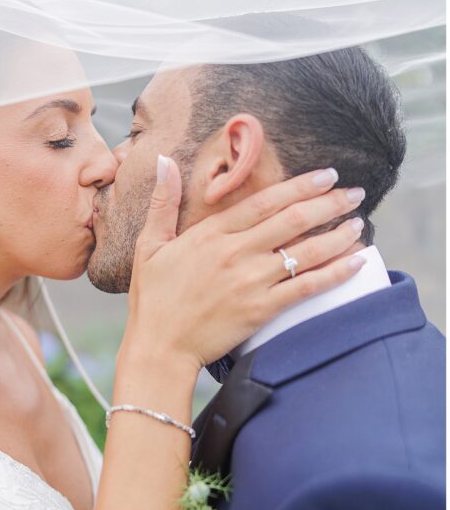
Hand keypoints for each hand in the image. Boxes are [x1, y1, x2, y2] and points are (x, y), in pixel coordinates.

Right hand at [126, 159, 364, 371]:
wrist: (159, 348)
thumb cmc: (153, 300)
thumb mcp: (150, 245)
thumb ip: (162, 202)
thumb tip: (165, 160)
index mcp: (212, 233)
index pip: (264, 201)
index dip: (300, 186)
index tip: (326, 175)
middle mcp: (236, 253)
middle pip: (293, 219)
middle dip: (329, 203)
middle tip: (355, 193)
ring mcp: (251, 281)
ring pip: (305, 251)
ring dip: (338, 235)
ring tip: (359, 224)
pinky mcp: (261, 310)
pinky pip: (307, 287)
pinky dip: (335, 273)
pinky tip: (356, 263)